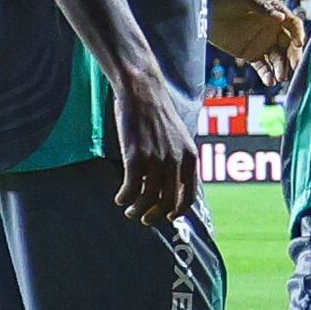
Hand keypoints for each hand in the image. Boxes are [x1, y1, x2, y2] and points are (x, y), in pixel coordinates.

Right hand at [107, 58, 203, 227]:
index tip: (168, 217)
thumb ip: (180, 159)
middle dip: (155, 215)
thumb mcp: (179, 137)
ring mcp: (156, 160)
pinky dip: (124, 197)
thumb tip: (175, 183)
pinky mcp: (135, 158)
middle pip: (168, 203)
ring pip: (148, 200)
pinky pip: (131, 189)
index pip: (188, 197)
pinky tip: (119, 197)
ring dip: (137, 210)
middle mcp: (176, 162)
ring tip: (129, 210)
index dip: (178, 211)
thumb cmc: (158, 113)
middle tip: (145, 218)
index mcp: (190, 157)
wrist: (142, 91)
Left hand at [205, 0, 304, 84]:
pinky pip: (263, 67)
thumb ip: (263, 8)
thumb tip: (281, 17)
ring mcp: (263, 43)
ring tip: (280, 77)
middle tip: (294, 66)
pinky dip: (267, 75)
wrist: (202, 10)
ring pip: (278, 58)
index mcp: (275, 12)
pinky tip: (270, 81)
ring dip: (282, 68)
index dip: (298, 33)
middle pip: (289, 44)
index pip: (293, 24)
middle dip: (293, 55)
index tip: (298, 43)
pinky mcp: (251, 55)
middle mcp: (273, 29)